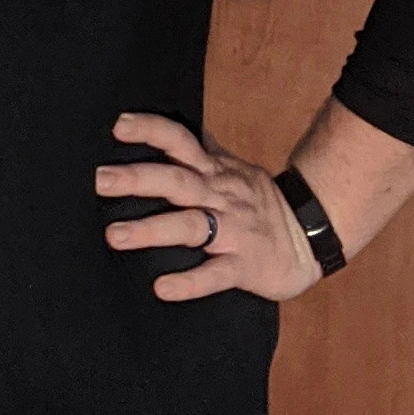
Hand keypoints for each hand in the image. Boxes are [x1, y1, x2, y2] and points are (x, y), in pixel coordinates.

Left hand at [97, 112, 324, 302]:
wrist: (313, 236)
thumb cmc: (261, 205)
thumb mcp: (233, 170)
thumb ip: (202, 153)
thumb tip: (169, 128)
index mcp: (216, 173)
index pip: (182, 142)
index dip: (152, 131)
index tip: (119, 126)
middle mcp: (221, 197)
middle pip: (178, 182)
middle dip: (138, 179)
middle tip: (100, 180)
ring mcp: (234, 232)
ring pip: (191, 226)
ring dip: (152, 230)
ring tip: (114, 236)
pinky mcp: (244, 266)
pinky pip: (216, 275)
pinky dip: (190, 283)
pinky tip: (162, 288)